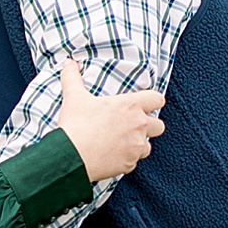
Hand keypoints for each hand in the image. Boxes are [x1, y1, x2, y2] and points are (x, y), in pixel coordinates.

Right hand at [56, 58, 165, 182]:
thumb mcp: (74, 97)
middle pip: (159, 125)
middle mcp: (138, 125)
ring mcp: (136, 146)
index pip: (157, 99)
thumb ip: (72, 77)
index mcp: (130, 106)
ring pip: (148, 146)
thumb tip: (68, 62)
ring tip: (122, 143)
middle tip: (132, 125)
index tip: (144, 104)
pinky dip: (126, 159)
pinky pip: (134, 162)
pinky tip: (112, 156)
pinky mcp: (130, 164)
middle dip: (149, 126)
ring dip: (139, 144)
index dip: (153, 101)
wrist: (72, 156)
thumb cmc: (76, 125)